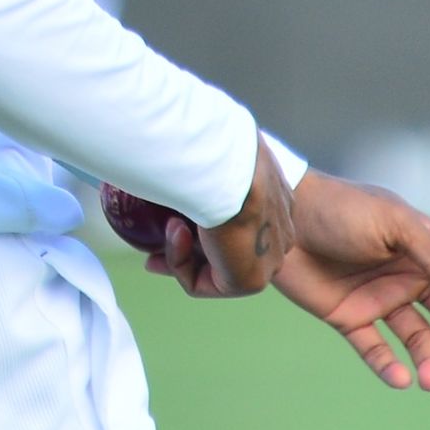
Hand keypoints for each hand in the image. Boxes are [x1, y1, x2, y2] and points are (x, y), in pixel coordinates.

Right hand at [145, 134, 293, 296]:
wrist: (226, 165)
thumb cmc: (217, 147)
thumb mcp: (216, 148)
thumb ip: (205, 160)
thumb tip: (175, 150)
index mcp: (277, 200)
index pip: (240, 222)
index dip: (203, 226)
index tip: (172, 221)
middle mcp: (278, 232)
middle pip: (228, 251)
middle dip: (188, 253)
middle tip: (152, 253)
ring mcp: (267, 260)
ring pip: (214, 268)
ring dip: (178, 252)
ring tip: (166, 224)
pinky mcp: (249, 282)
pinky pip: (202, 282)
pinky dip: (178, 261)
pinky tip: (175, 230)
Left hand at [272, 170, 429, 389]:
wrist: (280, 218)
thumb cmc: (340, 210)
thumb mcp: (393, 226)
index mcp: (422, 246)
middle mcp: (406, 273)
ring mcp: (378, 296)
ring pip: (418, 337)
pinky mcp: (348, 316)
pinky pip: (375, 349)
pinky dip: (389, 366)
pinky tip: (401, 379)